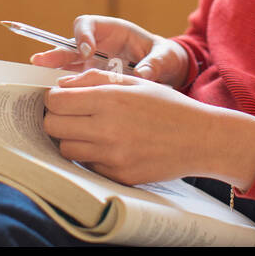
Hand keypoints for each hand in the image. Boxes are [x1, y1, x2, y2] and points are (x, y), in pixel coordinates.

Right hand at [29, 14, 190, 87]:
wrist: (168, 72)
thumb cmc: (166, 57)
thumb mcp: (165, 56)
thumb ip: (155, 63)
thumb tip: (145, 74)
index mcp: (114, 31)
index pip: (88, 24)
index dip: (83, 35)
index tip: (86, 51)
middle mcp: (98, 46)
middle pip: (69, 45)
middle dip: (55, 53)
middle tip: (41, 61)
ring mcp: (92, 64)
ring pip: (67, 65)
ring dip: (53, 72)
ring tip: (37, 78)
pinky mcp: (93, 81)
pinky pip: (76, 83)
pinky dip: (66, 90)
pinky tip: (56, 99)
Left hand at [43, 69, 249, 185]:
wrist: (200, 139)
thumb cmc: (168, 106)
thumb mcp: (135, 81)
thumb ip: (95, 79)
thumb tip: (61, 84)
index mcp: (110, 100)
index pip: (56, 101)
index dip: (54, 98)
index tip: (62, 98)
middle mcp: (107, 129)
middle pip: (53, 126)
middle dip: (56, 118)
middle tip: (71, 115)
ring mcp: (112, 156)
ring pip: (65, 149)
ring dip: (70, 139)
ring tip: (89, 131)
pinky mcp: (118, 176)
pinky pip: (87, 165)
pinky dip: (91, 156)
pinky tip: (108, 146)